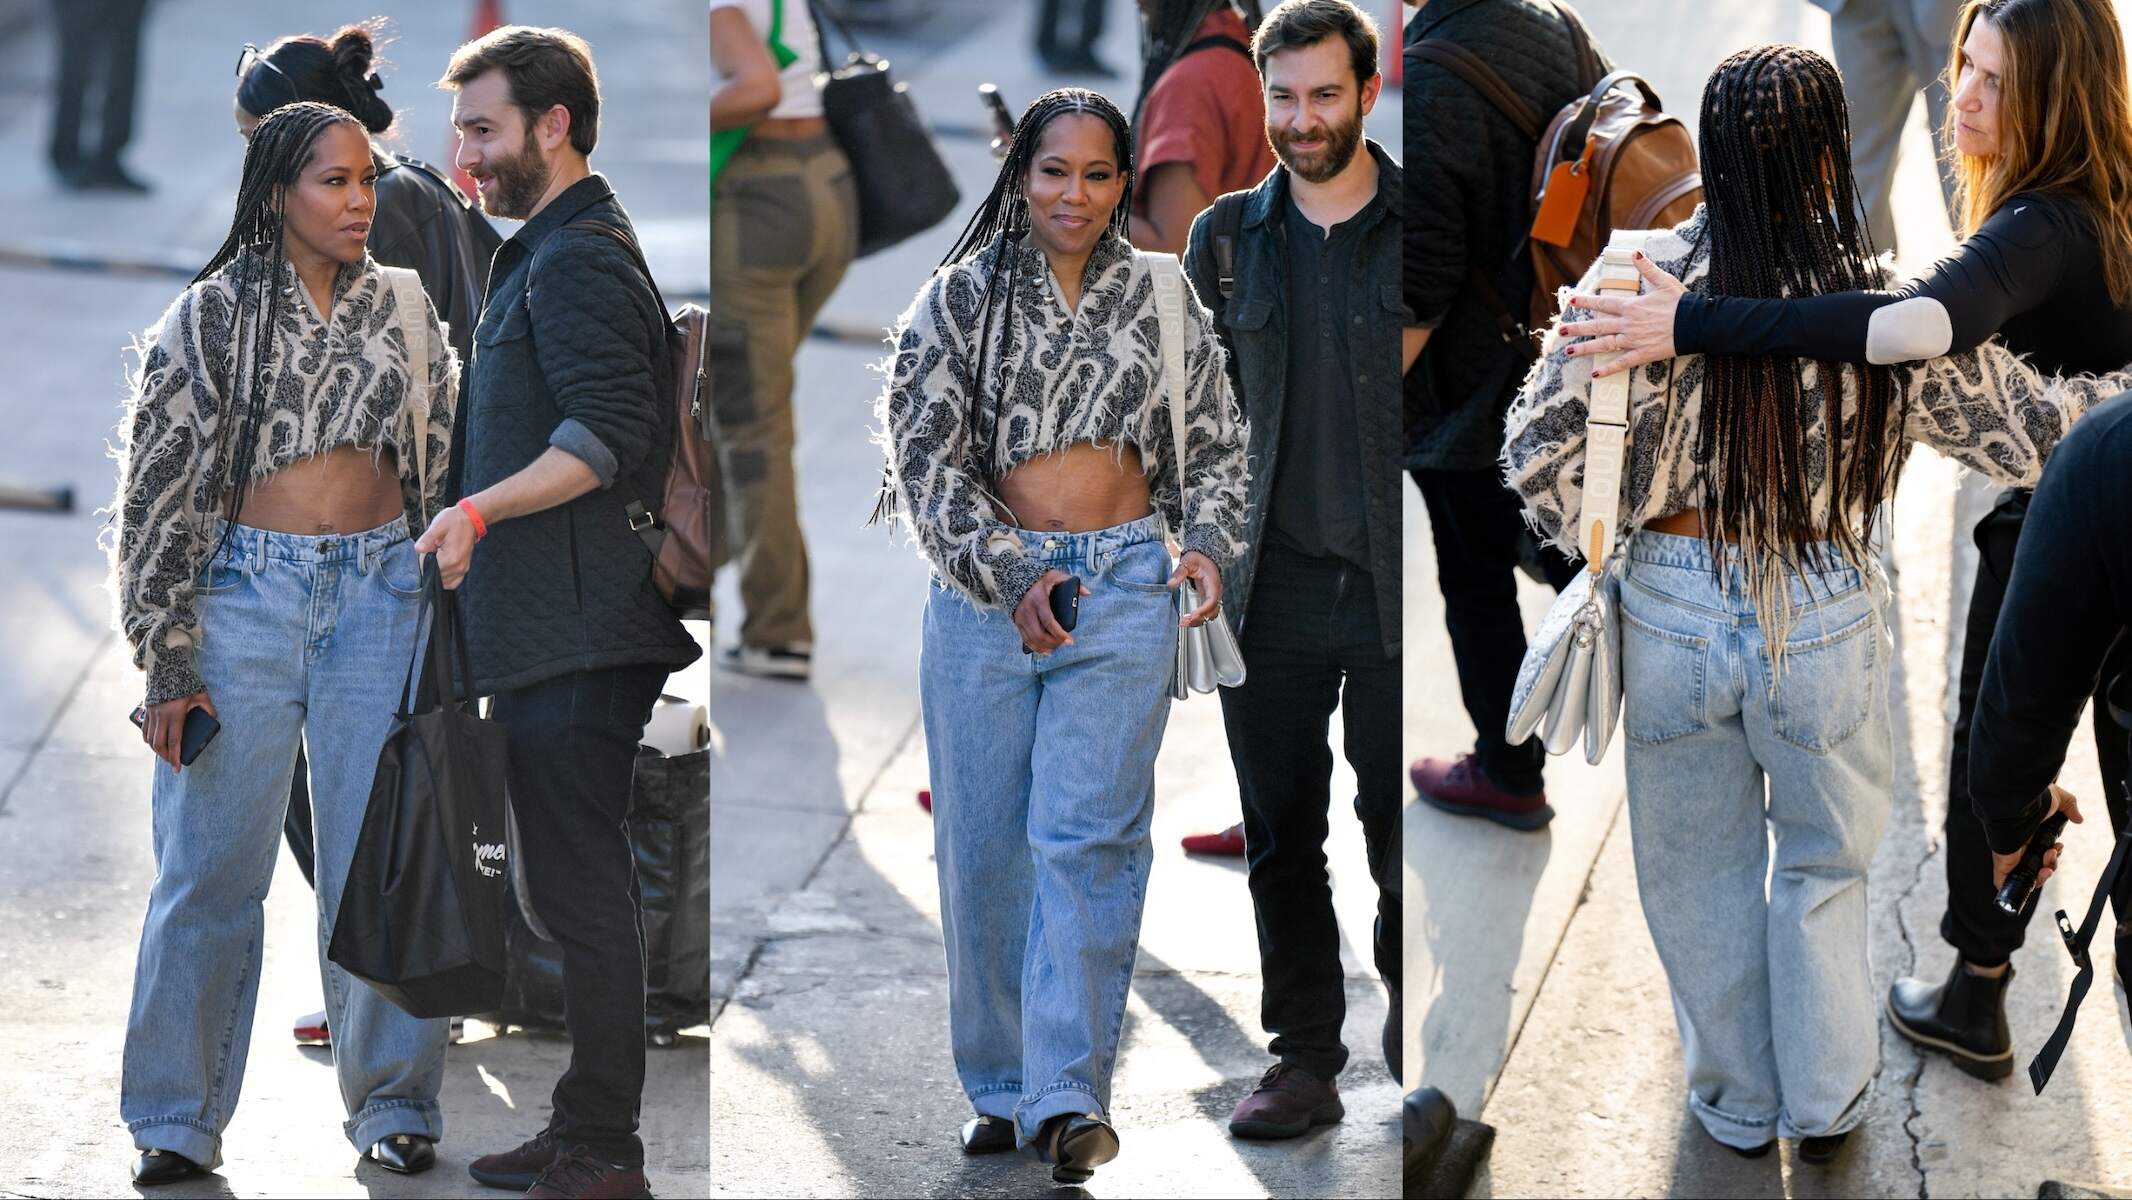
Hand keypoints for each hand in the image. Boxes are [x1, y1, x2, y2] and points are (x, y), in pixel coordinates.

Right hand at [141, 691, 216, 772]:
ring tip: (165, 754)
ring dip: (157, 749)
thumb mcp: (201, 695)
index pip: (174, 741)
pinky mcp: (146, 711)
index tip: (176, 769)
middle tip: (172, 762)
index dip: (175, 757)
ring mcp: (152, 714)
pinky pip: (145, 730)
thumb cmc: (186, 683)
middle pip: (159, 743)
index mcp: (175, 715)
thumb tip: (214, 718)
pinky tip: (155, 744)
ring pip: (150, 739)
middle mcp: (161, 717)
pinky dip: (148, 740)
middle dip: (165, 756)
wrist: (166, 670)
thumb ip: (208, 707)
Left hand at [415, 505, 477, 589]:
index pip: (429, 569)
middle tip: (433, 551)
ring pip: (443, 582)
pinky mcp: (464, 569)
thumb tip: (418, 549)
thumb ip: (427, 539)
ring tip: (437, 557)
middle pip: (436, 577)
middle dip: (430, 567)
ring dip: (437, 573)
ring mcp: (463, 570)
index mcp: (451, 558)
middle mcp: (458, 567)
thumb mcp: (438, 526)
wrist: (470, 519)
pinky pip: (452, 582)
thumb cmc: (454, 521)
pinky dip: (445, 578)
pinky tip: (442, 567)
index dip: (424, 561)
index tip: (428, 549)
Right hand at [1014, 568, 1087, 654]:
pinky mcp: (1017, 621)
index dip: (1059, 634)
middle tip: (1065, 644)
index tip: (1070, 640)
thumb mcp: (1054, 575)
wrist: (1014, 577)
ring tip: (1056, 648)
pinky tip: (1044, 651)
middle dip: (1054, 643)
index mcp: (1038, 599)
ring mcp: (1021, 617)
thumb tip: (1087, 592)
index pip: (1049, 621)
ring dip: (1044, 647)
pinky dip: (1035, 647)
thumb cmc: (1038, 578)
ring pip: (1032, 639)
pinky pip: (1025, 639)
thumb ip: (1070, 582)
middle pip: (1039, 634)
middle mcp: (1028, 610)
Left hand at [1169, 550, 1220, 626]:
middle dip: (1199, 619)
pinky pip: (1207, 612)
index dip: (1202, 610)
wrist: (1205, 556)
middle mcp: (1215, 591)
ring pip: (1211, 614)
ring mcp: (1212, 596)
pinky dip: (1199, 618)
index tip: (1191, 615)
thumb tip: (1171, 583)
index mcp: (1213, 583)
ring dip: (1199, 621)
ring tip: (1184, 623)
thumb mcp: (1188, 561)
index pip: (1211, 601)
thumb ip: (1180, 572)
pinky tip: (1188, 620)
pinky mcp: (1207, 598)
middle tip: (1183, 621)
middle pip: (1212, 611)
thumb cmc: (1199, 558)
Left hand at [1562, 251, 1686, 377]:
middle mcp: (1628, 323)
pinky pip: (1622, 363)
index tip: (1571, 301)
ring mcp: (1634, 339)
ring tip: (1569, 352)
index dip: (1586, 302)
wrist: (1696, 322)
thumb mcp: (1664, 281)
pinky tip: (1596, 373)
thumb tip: (1635, 253)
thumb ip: (1647, 268)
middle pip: (1598, 325)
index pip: (1603, 303)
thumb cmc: (1681, 302)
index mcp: (1631, 306)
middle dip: (1577, 328)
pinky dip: (1609, 369)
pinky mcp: (1643, 353)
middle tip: (1561, 331)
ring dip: (1586, 348)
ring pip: (1604, 344)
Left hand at [1991, 784, 2084, 889]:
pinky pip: (2006, 882)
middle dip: (2051, 864)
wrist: (2016, 803)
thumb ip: (2069, 807)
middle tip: (2053, 852)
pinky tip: (2040, 876)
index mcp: (2028, 833)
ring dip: (2045, 873)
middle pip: (2037, 865)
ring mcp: (2010, 854)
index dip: (2053, 854)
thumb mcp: (2057, 799)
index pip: (2041, 851)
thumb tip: (2078, 818)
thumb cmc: (2033, 800)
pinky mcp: (2002, 863)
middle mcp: (2018, 844)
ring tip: (2049, 859)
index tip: (2058, 846)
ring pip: (2028, 875)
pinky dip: (2025, 885)